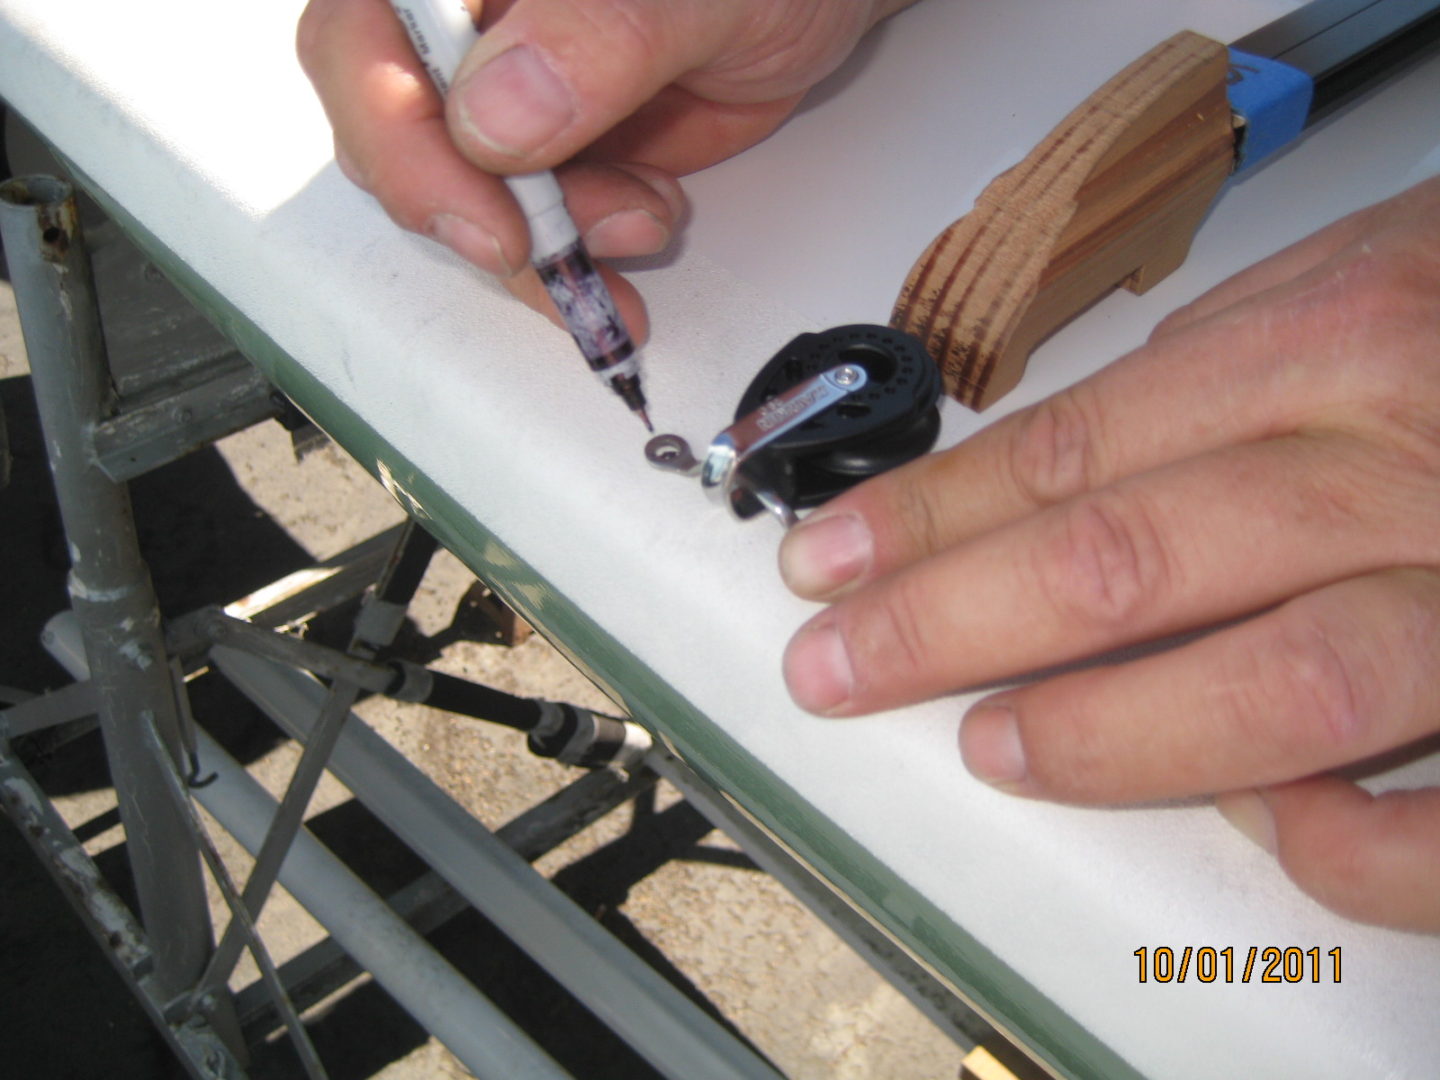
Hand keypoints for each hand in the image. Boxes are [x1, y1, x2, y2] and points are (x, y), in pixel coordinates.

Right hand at [297, 0, 912, 335]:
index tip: (490, 218)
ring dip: (541, 244)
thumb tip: (495, 114)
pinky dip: (576, 255)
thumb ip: (600, 33)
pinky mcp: (550, 147)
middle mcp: (467, 19)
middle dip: (476, 210)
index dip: (399, 133)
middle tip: (555, 252)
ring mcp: (504, 86)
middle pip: (391, 125)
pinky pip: (528, 219)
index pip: (364, 36)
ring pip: (461, 190)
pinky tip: (643, 228)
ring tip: (645, 221)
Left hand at [779, 176, 1439, 931]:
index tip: (825, 564)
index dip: (926, 520)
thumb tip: (1071, 450)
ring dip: (1099, 732)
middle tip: (833, 670)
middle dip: (942, 626)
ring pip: (1269, 687)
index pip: (1067, 453)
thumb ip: (1221, 359)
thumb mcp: (1365, 271)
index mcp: (1330, 343)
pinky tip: (1254, 827)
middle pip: (1117, 562)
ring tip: (982, 747)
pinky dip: (1338, 844)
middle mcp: (1394, 461)